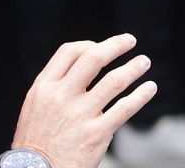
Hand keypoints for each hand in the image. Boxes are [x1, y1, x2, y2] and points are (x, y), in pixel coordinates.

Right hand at [11, 34, 156, 167]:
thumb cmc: (35, 143)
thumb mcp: (35, 107)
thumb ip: (54, 87)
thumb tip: (79, 70)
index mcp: (45, 87)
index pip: (69, 52)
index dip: (88, 44)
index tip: (101, 46)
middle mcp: (62, 97)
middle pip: (93, 59)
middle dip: (115, 45)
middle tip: (130, 40)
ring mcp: (80, 115)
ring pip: (114, 81)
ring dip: (133, 68)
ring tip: (143, 62)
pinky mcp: (96, 133)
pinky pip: (124, 109)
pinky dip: (141, 95)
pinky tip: (150, 88)